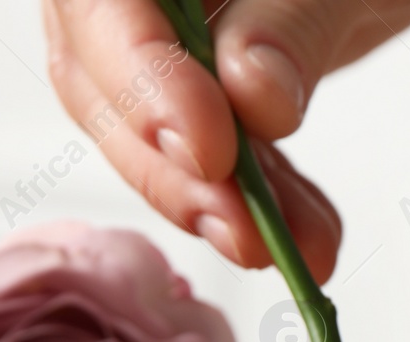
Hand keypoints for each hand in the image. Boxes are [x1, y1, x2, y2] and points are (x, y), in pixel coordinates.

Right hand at [43, 0, 409, 280]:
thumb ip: (292, 22)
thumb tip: (252, 97)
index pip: (99, 6)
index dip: (142, 82)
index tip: (207, 150)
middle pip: (105, 85)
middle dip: (178, 174)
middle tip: (245, 232)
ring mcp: (159, 38)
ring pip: (155, 137)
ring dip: (229, 207)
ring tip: (295, 250)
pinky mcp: (204, 86)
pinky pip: (217, 155)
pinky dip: (266, 203)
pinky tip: (310, 239)